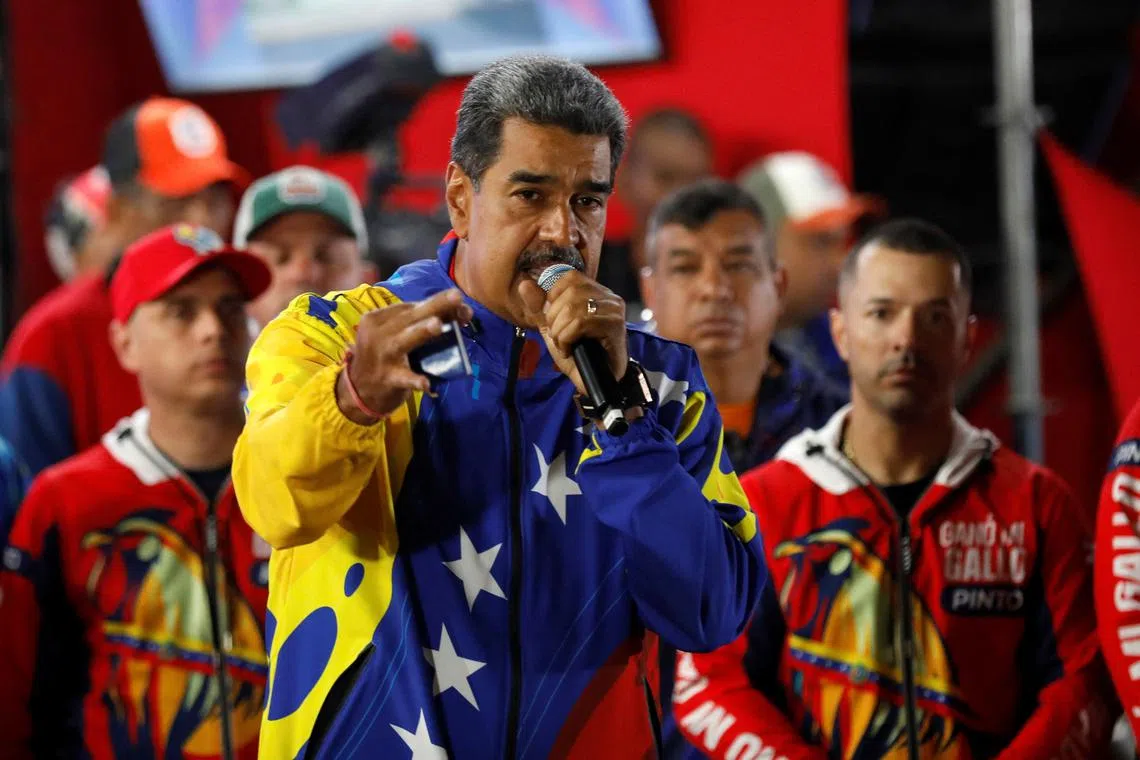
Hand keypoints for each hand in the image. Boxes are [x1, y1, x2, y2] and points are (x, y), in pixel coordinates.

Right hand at [336, 289, 472, 423]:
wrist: (358, 392)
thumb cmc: (385, 358)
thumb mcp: (395, 337)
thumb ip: (420, 324)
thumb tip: (461, 311)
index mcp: (379, 319)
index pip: (411, 307)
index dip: (438, 302)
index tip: (460, 300)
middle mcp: (378, 333)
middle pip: (410, 317)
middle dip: (435, 306)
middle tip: (456, 296)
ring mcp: (381, 356)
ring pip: (403, 341)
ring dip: (421, 332)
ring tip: (437, 325)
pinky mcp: (386, 379)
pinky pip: (402, 378)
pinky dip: (414, 380)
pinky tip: (426, 383)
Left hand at [518, 272, 627, 395]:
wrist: (592, 382)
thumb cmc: (576, 354)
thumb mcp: (552, 326)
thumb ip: (538, 305)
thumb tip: (524, 283)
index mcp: (596, 292)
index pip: (570, 277)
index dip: (554, 297)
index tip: (555, 320)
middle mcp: (609, 297)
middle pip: (570, 292)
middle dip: (554, 317)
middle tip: (558, 337)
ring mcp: (614, 310)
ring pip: (574, 308)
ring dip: (560, 331)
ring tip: (564, 345)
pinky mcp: (615, 326)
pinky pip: (581, 323)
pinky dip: (567, 339)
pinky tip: (570, 350)